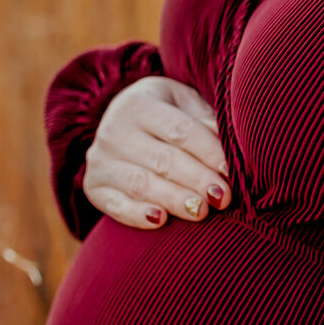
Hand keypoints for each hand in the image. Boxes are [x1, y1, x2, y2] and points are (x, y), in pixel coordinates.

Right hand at [83, 75, 230, 229]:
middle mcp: (113, 130)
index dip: (208, 151)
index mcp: (138, 104)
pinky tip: (160, 220)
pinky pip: (116, 205)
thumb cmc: (165, 115)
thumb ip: (205, 120)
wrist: (120, 125)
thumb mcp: (184, 104)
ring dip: (174, 200)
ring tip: (200, 211)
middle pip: (162, 159)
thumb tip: (227, 144)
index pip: (179, 129)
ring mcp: (100, 161)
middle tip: (222, 197)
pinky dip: (137, 215)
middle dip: (196, 179)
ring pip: (141, 184)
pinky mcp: (94, 187)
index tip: (229, 170)